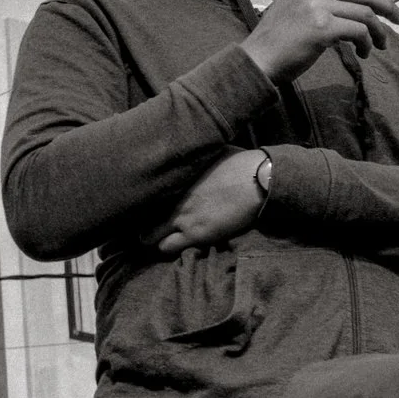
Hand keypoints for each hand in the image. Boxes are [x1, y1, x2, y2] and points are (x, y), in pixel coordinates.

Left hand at [149, 148, 268, 256]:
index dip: (146, 204)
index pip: (145, 194)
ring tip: (160, 240)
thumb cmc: (239, 162)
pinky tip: (174, 247)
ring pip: (149, 237)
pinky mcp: (194, 234)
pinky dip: (167, 248)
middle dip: (144, 223)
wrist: (257, 180)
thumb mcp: (210, 152)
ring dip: (154, 239)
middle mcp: (170, 198)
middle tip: (151, 227)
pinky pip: (167, 248)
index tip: (148, 208)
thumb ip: (196, 157)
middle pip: (141, 217)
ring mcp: (180, 217)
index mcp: (173, 179)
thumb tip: (196, 148)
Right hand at [242, 0, 398, 81]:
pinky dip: (367, 42)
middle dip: (388, 6)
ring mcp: (316, 5)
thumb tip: (363, 5)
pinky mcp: (322, 27)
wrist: (257, 60)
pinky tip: (363, 52)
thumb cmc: (277, 40)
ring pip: (365, 13)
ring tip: (382, 44)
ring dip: (380, 30)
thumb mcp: (295, 7)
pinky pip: (359, 31)